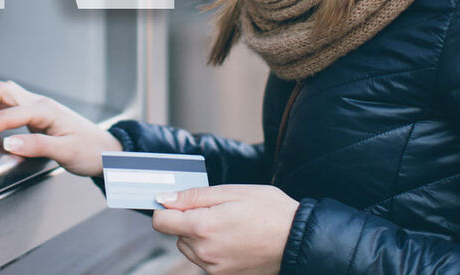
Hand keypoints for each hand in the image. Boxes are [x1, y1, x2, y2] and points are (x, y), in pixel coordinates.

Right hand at [0, 80, 121, 176]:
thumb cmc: (91, 151)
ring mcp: (40, 108)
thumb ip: (36, 146)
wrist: (108, 151)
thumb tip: (8, 142)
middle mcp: (41, 105)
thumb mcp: (65, 151)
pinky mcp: (39, 115)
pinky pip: (12, 107)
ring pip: (6, 96)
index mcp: (45, 111)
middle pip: (2, 92)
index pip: (7, 115)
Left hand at [151, 184, 299, 274]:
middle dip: (188, 221)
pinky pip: (205, 261)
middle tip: (217, 211)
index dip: (167, 208)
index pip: (161, 222)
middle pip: (176, 234)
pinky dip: (211, 250)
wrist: (297, 239)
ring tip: (228, 226)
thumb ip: (194, 196)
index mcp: (203, 227)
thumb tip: (165, 198)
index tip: (179, 202)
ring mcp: (214, 268)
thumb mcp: (231, 192)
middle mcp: (205, 252)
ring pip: (189, 248)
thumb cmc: (269, 211)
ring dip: (199, 237)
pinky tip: (232, 240)